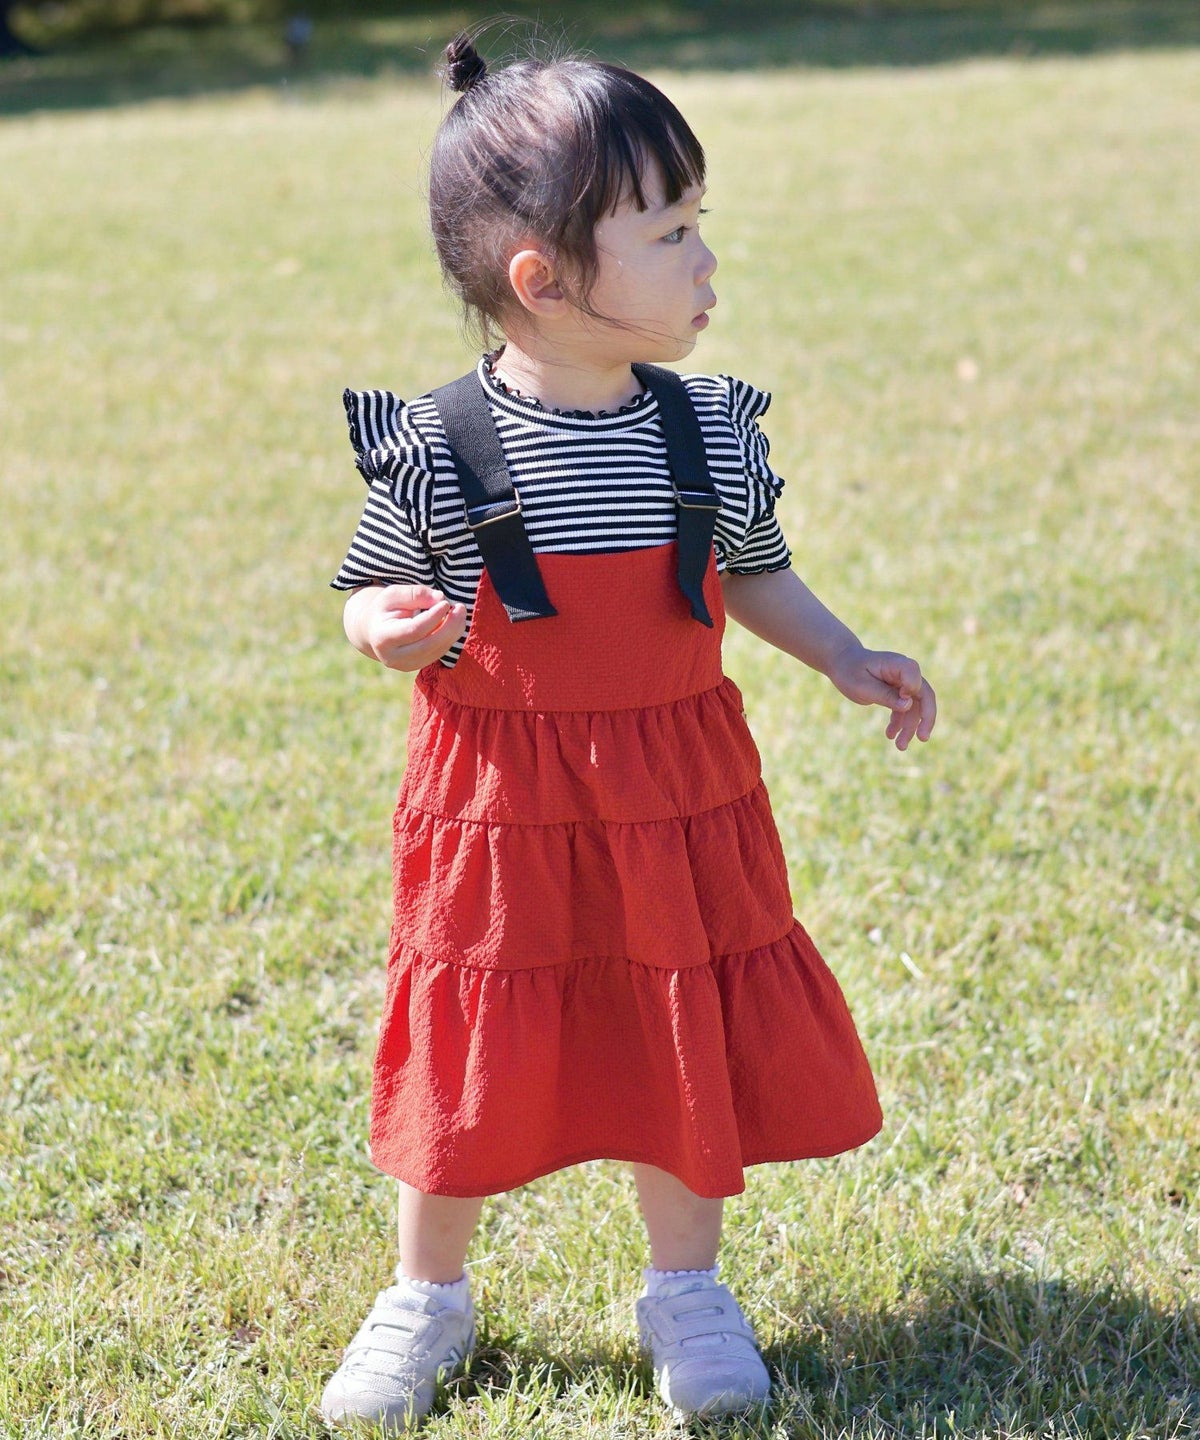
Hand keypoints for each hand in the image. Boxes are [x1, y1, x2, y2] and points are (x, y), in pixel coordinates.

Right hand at [347, 584, 467, 670]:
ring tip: (459, 612)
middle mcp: (393, 657)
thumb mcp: (393, 595)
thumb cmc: (385, 609)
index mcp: (383, 638)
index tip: (445, 602)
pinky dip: (450, 637)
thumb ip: (415, 593)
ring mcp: (406, 665)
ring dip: (453, 631)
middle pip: (428, 645)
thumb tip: (439, 598)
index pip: (414, 630)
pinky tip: (453, 622)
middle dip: (449, 627)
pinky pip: (439, 653)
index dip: (433, 617)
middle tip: (460, 608)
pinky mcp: (417, 666)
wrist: (374, 630)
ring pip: (437, 651)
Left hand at [827, 642, 936, 750]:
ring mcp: (903, 683)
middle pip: (924, 695)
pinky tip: (890, 736)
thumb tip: (907, 705)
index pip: (915, 676)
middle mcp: (905, 672)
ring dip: (910, 727)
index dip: (914, 692)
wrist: (842, 664)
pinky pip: (905, 710)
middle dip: (926, 718)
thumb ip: (884, 695)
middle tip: (923, 738)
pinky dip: (899, 724)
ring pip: (915, 707)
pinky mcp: (898, 692)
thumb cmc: (849, 671)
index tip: (903, 704)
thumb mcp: (862, 686)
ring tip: (900, 746)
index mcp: (897, 664)